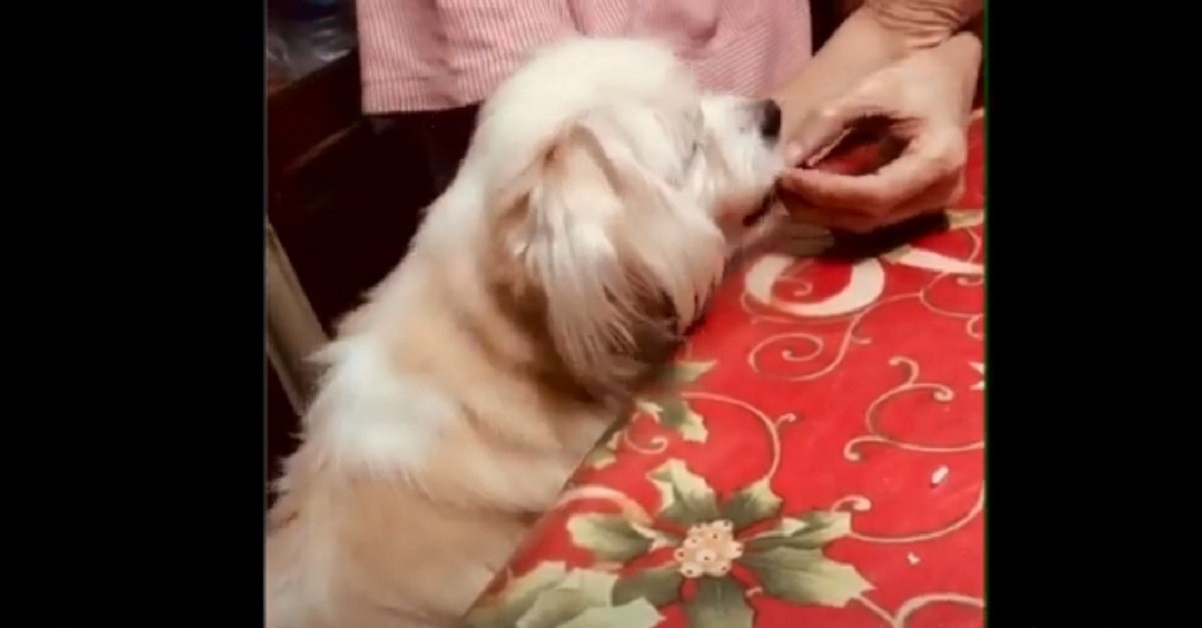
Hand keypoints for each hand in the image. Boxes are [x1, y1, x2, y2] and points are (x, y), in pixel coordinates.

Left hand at [777, 31, 980, 232]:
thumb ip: (826, 122)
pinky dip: (835, 207)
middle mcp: (939, 193)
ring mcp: (930, 206)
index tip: (786, 176)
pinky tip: (808, 192)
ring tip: (787, 189)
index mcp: (937, 161)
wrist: (949, 83)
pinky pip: (870, 217)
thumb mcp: (868, 91)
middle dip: (816, 205)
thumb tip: (786, 159)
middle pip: (868, 217)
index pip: (874, 194)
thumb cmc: (914, 80)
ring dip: (821, 211)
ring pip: (865, 224)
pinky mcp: (916, 208)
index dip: (825, 192)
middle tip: (778, 186)